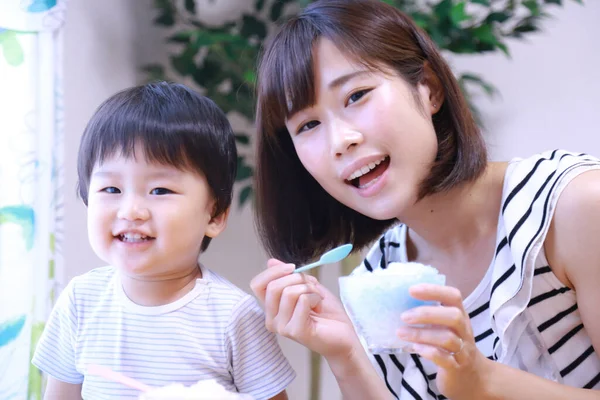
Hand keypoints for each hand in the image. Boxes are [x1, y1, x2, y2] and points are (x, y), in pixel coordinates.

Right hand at [250, 259, 359, 359]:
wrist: (345, 335)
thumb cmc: (327, 313)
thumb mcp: (307, 286)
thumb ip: (289, 276)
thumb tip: (271, 261)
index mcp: (272, 308)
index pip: (257, 285)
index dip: (273, 272)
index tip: (292, 267)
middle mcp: (272, 319)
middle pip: (273, 286)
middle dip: (297, 279)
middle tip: (312, 287)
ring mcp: (282, 327)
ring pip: (289, 292)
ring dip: (309, 289)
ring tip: (317, 299)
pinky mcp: (295, 331)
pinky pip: (302, 300)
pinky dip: (315, 297)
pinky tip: (319, 307)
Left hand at [396, 284, 492, 399]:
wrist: (472, 379)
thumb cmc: (452, 347)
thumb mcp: (445, 327)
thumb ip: (430, 315)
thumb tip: (400, 301)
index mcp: (460, 316)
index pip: (453, 296)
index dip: (434, 290)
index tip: (411, 290)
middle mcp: (464, 331)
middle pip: (454, 316)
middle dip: (427, 314)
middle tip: (404, 316)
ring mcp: (463, 350)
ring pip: (447, 338)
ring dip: (421, 334)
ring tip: (400, 332)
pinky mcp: (456, 368)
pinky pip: (445, 359)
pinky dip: (428, 352)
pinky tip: (414, 348)